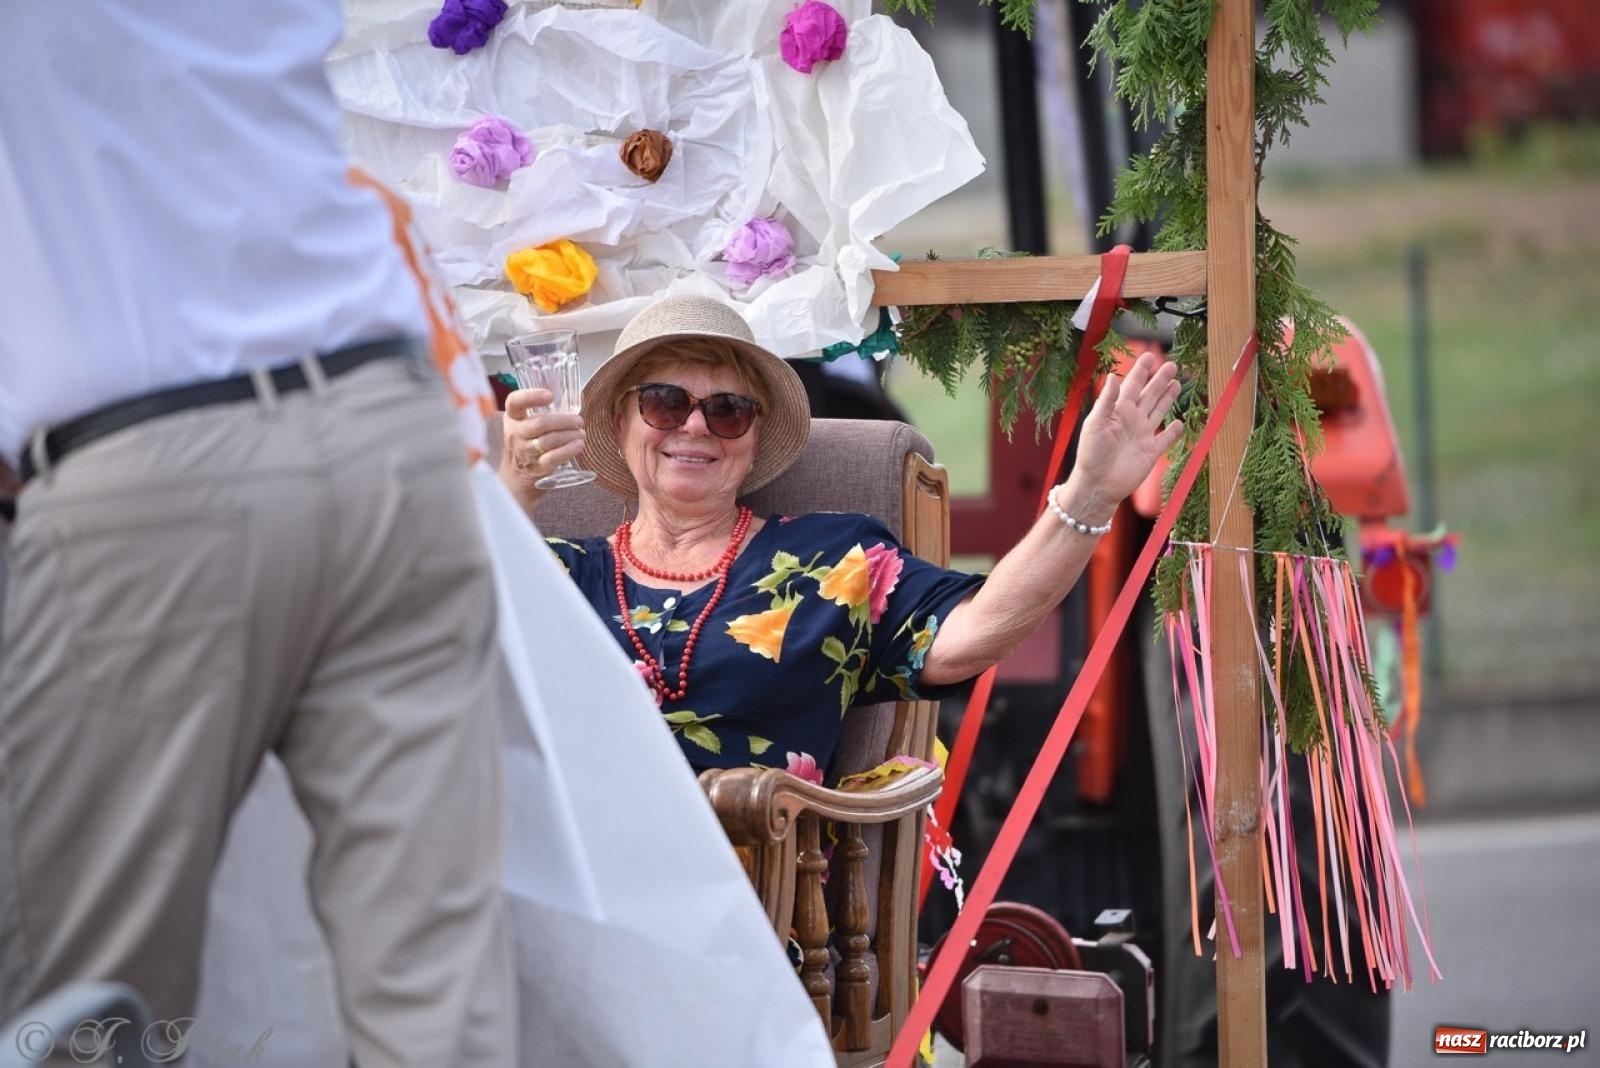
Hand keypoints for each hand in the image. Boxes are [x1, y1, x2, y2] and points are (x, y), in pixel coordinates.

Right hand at [498, 387, 585, 499]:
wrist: (516, 475)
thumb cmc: (529, 441)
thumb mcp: (529, 422)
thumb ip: (551, 408)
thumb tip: (579, 396)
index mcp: (513, 416)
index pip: (515, 402)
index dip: (531, 397)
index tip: (550, 395)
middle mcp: (515, 433)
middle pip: (539, 423)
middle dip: (564, 421)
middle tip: (579, 421)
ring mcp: (524, 452)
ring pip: (548, 441)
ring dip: (570, 435)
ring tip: (581, 433)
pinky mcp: (536, 468)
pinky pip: (552, 459)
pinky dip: (568, 451)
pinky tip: (579, 445)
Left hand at [1063, 350, 1183, 518]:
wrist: (1098, 485)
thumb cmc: (1091, 454)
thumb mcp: (1095, 424)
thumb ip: (1107, 400)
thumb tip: (1114, 375)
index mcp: (1118, 411)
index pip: (1132, 385)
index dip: (1141, 371)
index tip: (1150, 355)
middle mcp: (1132, 420)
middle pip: (1150, 395)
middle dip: (1160, 380)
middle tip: (1172, 364)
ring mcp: (1142, 435)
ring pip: (1159, 411)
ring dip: (1168, 398)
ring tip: (1177, 383)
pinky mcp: (1151, 452)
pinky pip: (1166, 438)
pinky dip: (1174, 431)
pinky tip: (1179, 422)